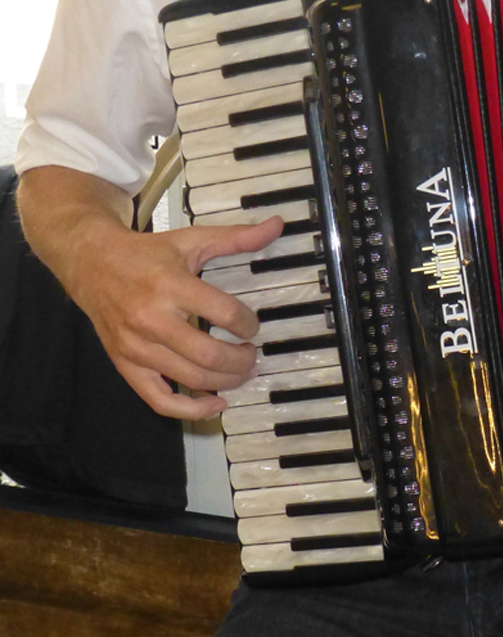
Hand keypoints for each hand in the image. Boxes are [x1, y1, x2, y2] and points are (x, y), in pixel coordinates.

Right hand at [77, 215, 283, 419]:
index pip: (224, 313)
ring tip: (241, 372)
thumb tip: (276, 225)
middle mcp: (152, 319)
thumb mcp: (192, 240)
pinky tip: (215, 404)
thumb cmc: (146, 253)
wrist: (91, 262)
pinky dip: (191, 410)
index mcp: (171, 284)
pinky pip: (159, 400)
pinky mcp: (126, 365)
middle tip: (253, 355)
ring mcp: (137, 347)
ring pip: (191, 379)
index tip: (252, 326)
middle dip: (242, 360)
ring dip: (226, 382)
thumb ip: (236, 237)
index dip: (248, 324)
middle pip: (210, 355)